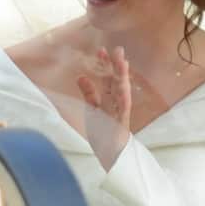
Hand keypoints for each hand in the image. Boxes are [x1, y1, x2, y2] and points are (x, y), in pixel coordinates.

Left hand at [76, 46, 131, 170]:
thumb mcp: (92, 110)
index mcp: (109, 99)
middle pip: (116, 81)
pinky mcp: (122, 123)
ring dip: (123, 77)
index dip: (104, 65)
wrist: (111, 156)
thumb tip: (81, 76)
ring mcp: (120, 112)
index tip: (101, 50)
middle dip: (116, 66)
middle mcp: (116, 103)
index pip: (107, 78)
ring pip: (123, 91)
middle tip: (116, 49)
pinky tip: (123, 86)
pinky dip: (123, 97)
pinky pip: (123, 108)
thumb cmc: (103, 133)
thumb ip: (89, 93)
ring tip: (123, 63)